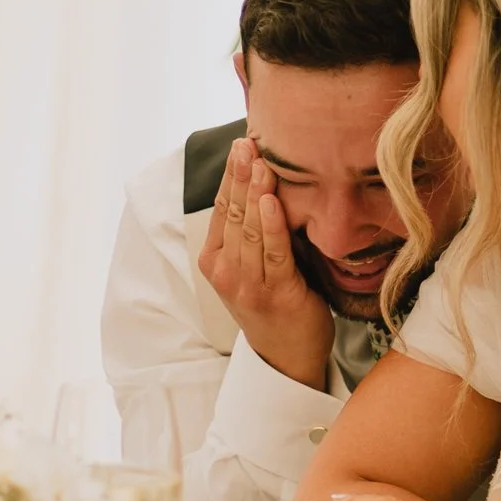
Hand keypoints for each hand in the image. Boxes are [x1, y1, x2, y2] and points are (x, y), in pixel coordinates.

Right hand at [197, 138, 333, 389]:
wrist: (286, 357)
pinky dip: (271, 225)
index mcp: (214, 261)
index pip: (221, 209)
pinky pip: (274, 253)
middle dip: (241, 175)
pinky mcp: (276, 293)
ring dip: (255, 192)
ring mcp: (248, 285)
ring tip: (260, 161)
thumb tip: (264, 182)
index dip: (231, 175)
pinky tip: (270, 200)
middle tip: (248, 142)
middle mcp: (226, 272)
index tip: (241, 144)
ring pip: (250, 229)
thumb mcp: (250, 267)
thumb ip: (250, 233)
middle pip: (233, 213)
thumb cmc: (272, 305)